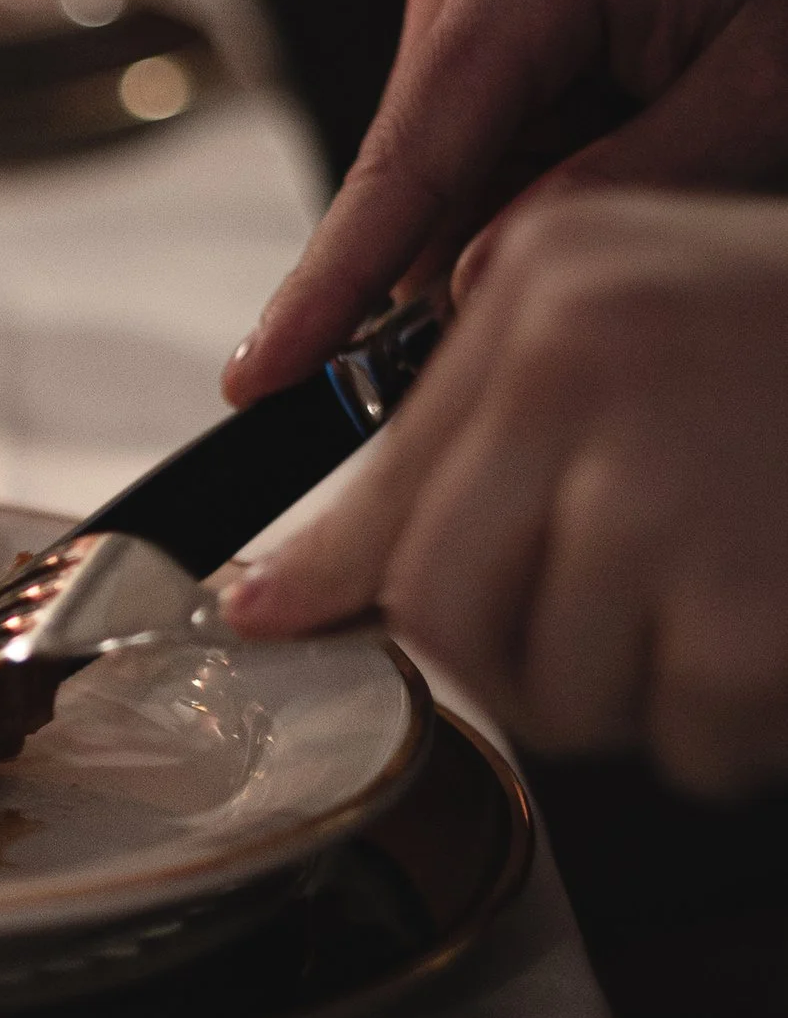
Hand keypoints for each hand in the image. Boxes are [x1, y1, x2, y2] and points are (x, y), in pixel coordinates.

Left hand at [221, 192, 787, 791]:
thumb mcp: (646, 341)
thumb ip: (472, 453)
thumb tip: (278, 593)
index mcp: (553, 281)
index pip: (395, 486)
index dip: (359, 579)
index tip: (282, 622)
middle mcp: (582, 359)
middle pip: (449, 609)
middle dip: (532, 655)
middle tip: (650, 621)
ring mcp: (665, 478)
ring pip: (555, 688)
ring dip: (655, 693)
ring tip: (749, 598)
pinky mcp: (744, 598)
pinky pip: (691, 736)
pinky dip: (749, 729)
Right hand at [228, 0, 787, 398]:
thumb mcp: (768, 96)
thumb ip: (619, 192)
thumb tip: (476, 290)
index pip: (401, 162)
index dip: (331, 287)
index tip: (260, 382)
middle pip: (414, 183)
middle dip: (465, 272)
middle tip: (576, 323)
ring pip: (449, 184)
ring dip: (522, 236)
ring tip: (680, 169)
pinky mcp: (501, 27)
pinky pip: (490, 158)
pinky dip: (543, 205)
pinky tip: (651, 164)